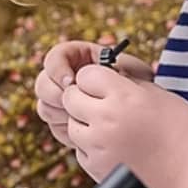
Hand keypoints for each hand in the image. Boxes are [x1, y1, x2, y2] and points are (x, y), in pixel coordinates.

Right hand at [35, 40, 152, 148]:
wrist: (145, 112)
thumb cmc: (141, 86)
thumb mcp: (131, 72)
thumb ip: (108, 70)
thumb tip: (87, 76)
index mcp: (79, 59)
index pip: (55, 57)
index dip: (57, 68)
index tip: (71, 81)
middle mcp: (66, 79)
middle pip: (43, 82)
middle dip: (54, 93)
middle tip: (71, 104)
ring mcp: (62, 101)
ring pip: (45, 105)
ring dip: (59, 113)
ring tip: (80, 117)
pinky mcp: (64, 122)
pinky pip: (53, 126)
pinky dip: (64, 129)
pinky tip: (82, 130)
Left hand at [60, 64, 187, 187]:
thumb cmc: (185, 132)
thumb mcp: (159, 95)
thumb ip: (128, 84)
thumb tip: (106, 77)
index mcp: (122, 97)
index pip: (85, 75)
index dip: (95, 79)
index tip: (105, 85)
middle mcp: (104, 121)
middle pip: (71, 99)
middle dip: (84, 98)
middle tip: (104, 105)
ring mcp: (98, 148)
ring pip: (72, 127)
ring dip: (86, 124)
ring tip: (114, 130)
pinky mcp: (97, 170)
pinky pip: (81, 151)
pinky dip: (92, 148)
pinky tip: (118, 149)